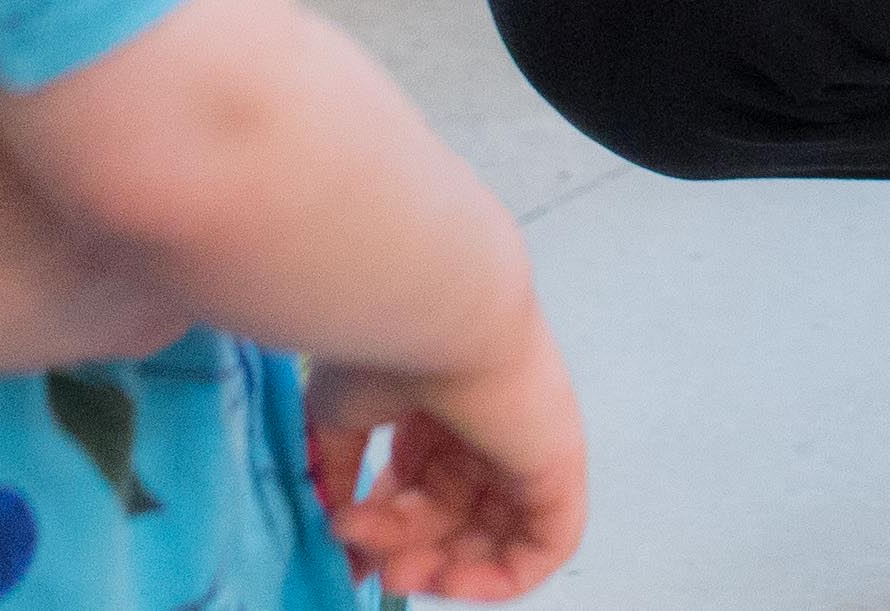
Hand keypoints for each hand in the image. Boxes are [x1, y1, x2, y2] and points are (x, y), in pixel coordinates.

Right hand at [307, 313, 588, 599]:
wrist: (436, 311)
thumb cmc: (386, 344)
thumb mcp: (341, 410)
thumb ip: (336, 465)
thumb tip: (330, 514)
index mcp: (443, 408)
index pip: (419, 484)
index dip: (383, 525)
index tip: (344, 546)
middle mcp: (488, 429)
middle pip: (450, 515)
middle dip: (403, 547)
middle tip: (365, 563)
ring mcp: (527, 449)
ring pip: (489, 536)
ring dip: (439, 567)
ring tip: (394, 573)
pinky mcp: (559, 472)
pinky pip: (542, 547)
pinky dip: (497, 578)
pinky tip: (445, 579)